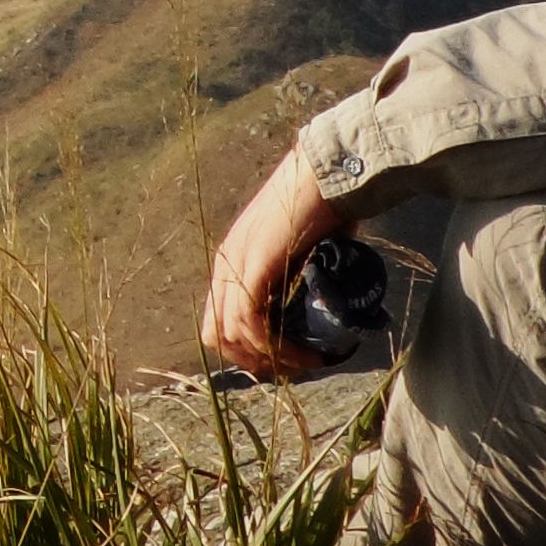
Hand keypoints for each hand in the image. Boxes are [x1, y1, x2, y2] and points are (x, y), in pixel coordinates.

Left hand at [202, 143, 351, 380]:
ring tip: (308, 362)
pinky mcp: (253, 264)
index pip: (219, 322)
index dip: (248, 352)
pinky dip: (276, 346)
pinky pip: (248, 321)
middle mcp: (227, 263)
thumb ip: (298, 281)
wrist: (329, 175)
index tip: (285, 363)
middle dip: (254, 361)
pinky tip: (308, 353)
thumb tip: (319, 317)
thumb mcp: (303, 255)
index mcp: (233, 260)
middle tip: (293, 369)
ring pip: (230, 334)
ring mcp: (236, 262)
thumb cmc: (325, 209)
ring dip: (272, 358)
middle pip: (216, 335)